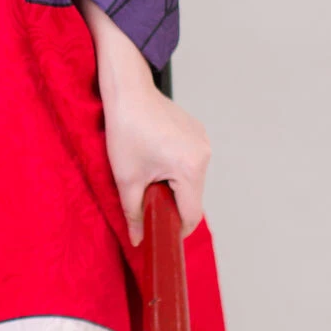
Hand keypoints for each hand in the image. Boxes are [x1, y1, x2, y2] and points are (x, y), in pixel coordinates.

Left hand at [101, 70, 210, 245]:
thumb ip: (134, 214)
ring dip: (174, 186)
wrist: (128, 91)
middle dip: (172, 205)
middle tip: (147, 203)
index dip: (176, 229)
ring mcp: (204, 142)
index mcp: (189, 169)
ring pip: (193, 180)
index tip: (161, 234)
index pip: (191, 214)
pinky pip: (192, 162)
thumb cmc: (126, 129)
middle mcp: (204, 155)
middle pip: (194, 197)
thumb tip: (138, 239)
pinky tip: (156, 159)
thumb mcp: (126, 179)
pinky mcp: (199, 133)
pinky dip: (177, 169)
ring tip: (149, 175)